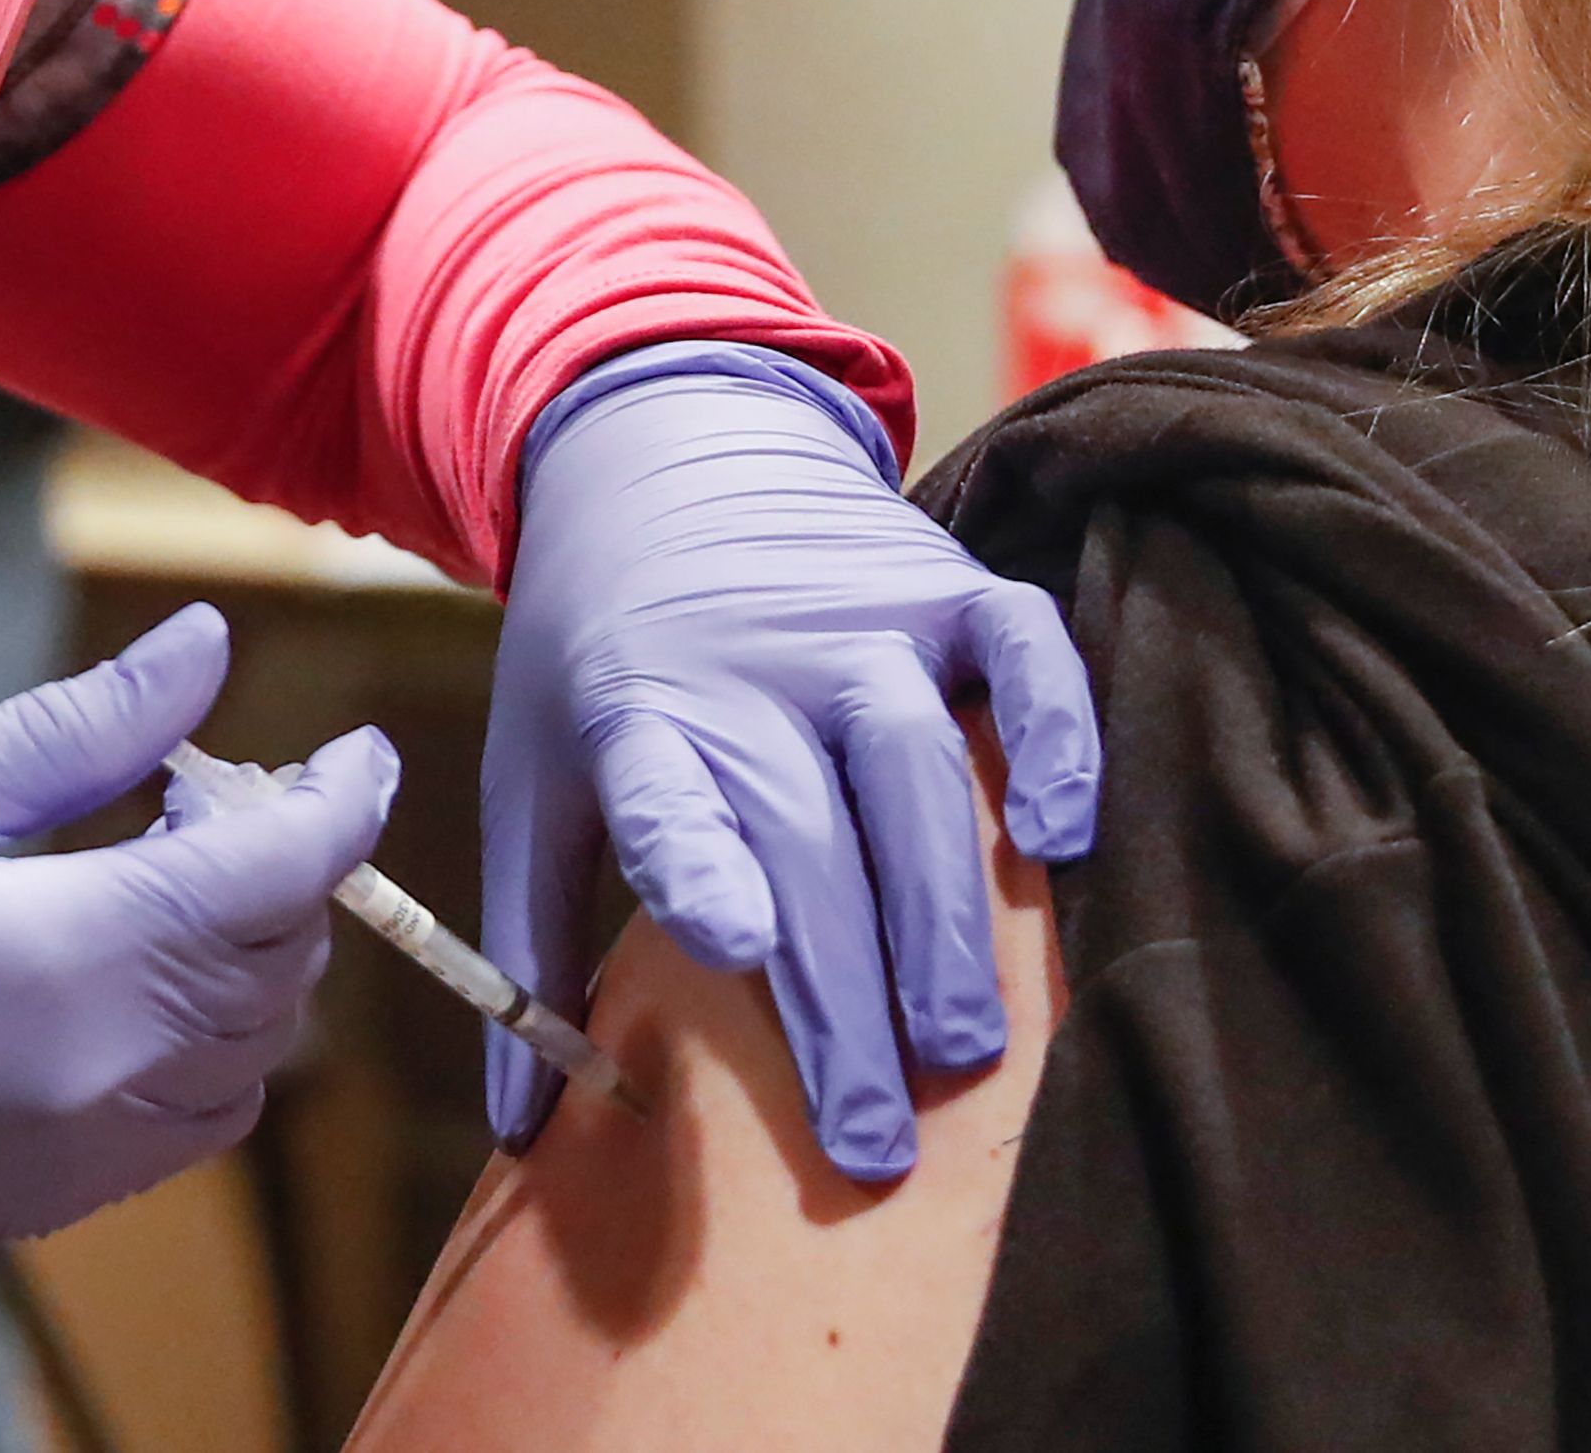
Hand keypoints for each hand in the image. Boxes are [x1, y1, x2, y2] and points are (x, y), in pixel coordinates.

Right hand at [0, 603, 394, 1298]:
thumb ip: (75, 726)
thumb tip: (206, 650)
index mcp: (79, 955)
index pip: (284, 872)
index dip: (343, 799)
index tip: (358, 746)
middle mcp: (113, 1068)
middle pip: (283, 960)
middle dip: (280, 861)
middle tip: (198, 783)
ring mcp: (89, 1149)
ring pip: (256, 1050)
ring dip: (249, 955)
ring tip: (158, 869)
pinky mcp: (53, 1198)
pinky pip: (196, 1118)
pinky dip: (208, 1042)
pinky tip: (125, 972)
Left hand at [486, 344, 1097, 1177]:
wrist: (666, 449)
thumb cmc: (596, 652)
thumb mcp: (532, 774)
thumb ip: (528, 943)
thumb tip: (523, 1131)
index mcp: (635, 709)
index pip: (663, 794)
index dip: (698, 863)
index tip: (735, 940)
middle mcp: (754, 665)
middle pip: (809, 839)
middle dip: (844, 998)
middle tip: (876, 1141)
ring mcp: (862, 623)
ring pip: (919, 772)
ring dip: (946, 917)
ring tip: (963, 1048)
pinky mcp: (948, 589)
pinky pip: (1025, 653)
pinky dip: (1059, 736)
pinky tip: (1067, 838)